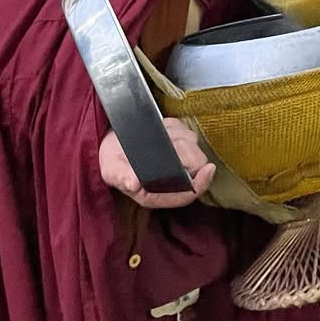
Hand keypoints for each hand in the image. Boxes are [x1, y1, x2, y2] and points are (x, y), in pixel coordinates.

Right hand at [98, 118, 213, 209]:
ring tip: (159, 136)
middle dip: (184, 151)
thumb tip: (134, 183)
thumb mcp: (112, 171)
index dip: (202, 183)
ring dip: (178, 137)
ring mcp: (178, 156)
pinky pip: (185, 129)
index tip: (208, 169)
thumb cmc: (113, 162)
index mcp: (159, 192)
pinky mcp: (178, 137)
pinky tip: (161, 129)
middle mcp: (172, 176)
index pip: (189, 192)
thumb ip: (122, 177)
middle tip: (166, 142)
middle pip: (196, 163)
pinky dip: (175, 127)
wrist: (111, 143)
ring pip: (192, 143)